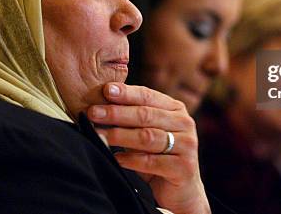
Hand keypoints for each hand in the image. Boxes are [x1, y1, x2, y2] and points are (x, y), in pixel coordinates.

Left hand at [87, 83, 210, 213]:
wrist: (182, 190)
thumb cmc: (158, 157)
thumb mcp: (146, 133)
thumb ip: (131, 119)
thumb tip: (100, 105)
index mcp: (176, 109)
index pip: (148, 96)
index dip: (126, 93)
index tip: (105, 90)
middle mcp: (185, 123)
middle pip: (146, 115)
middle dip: (117, 113)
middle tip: (94, 112)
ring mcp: (187, 145)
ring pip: (148, 137)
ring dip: (120, 135)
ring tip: (99, 135)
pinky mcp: (184, 167)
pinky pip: (152, 162)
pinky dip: (131, 160)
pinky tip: (116, 158)